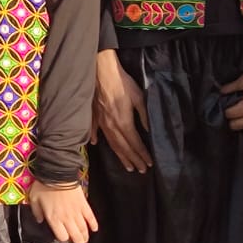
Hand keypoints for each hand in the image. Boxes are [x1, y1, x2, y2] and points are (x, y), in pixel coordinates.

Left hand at [29, 181, 98, 242]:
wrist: (57, 174)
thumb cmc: (43, 187)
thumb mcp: (34, 199)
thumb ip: (36, 212)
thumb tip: (40, 221)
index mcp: (54, 219)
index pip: (61, 236)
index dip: (63, 239)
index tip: (63, 239)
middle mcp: (67, 219)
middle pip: (75, 236)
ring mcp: (77, 212)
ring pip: (83, 228)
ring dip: (86, 237)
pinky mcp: (84, 204)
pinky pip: (90, 217)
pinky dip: (93, 224)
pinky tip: (95, 229)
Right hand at [90, 48, 152, 172]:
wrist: (101, 71)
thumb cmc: (122, 83)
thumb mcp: (139, 97)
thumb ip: (144, 115)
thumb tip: (149, 130)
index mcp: (124, 122)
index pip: (135, 143)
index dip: (142, 154)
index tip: (149, 163)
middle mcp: (111, 126)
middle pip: (123, 147)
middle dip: (133, 159)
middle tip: (140, 170)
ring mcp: (100, 121)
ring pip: (111, 143)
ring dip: (120, 156)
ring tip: (127, 166)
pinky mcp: (93, 115)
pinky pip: (95, 130)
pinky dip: (95, 138)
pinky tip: (96, 144)